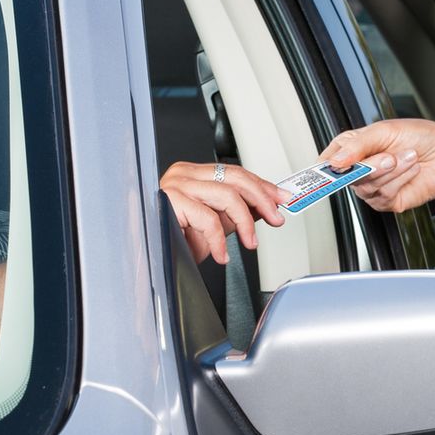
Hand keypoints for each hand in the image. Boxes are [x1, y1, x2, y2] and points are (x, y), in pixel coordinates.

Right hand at [161, 161, 290, 264]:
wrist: (152, 261)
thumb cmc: (176, 242)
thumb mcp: (214, 225)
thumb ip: (237, 212)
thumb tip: (266, 206)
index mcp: (193, 174)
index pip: (234, 173)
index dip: (262, 186)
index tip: (281, 198)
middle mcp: (184, 175)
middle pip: (235, 177)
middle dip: (262, 198)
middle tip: (276, 217)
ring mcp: (176, 186)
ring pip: (227, 195)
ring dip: (245, 222)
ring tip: (250, 242)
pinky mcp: (170, 202)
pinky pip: (207, 219)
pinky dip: (219, 241)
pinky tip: (223, 255)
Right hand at [325, 119, 434, 212]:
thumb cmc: (418, 137)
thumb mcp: (383, 131)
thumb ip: (356, 146)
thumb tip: (334, 162)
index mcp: (353, 149)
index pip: (328, 161)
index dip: (327, 167)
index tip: (334, 166)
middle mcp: (360, 170)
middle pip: (347, 177)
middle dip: (372, 166)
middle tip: (389, 156)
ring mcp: (373, 188)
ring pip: (367, 187)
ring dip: (392, 171)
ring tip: (408, 157)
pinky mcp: (387, 201)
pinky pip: (384, 196)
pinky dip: (401, 180)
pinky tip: (411, 170)